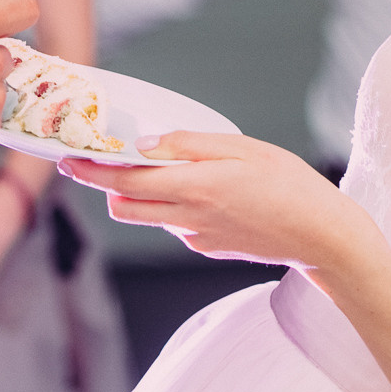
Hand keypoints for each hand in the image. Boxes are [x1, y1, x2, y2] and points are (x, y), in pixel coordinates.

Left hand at [58, 132, 380, 271]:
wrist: (322, 236)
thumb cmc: (289, 184)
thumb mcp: (242, 148)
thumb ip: (190, 144)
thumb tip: (146, 144)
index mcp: (194, 187)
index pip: (124, 180)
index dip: (90, 170)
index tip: (68, 159)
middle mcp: (187, 217)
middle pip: (124, 205)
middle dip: (105, 185)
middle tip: (97, 161)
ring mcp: (196, 238)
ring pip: (147, 216)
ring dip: (138, 196)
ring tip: (153, 171)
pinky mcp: (208, 248)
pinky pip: (177, 225)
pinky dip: (175, 208)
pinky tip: (205, 193)